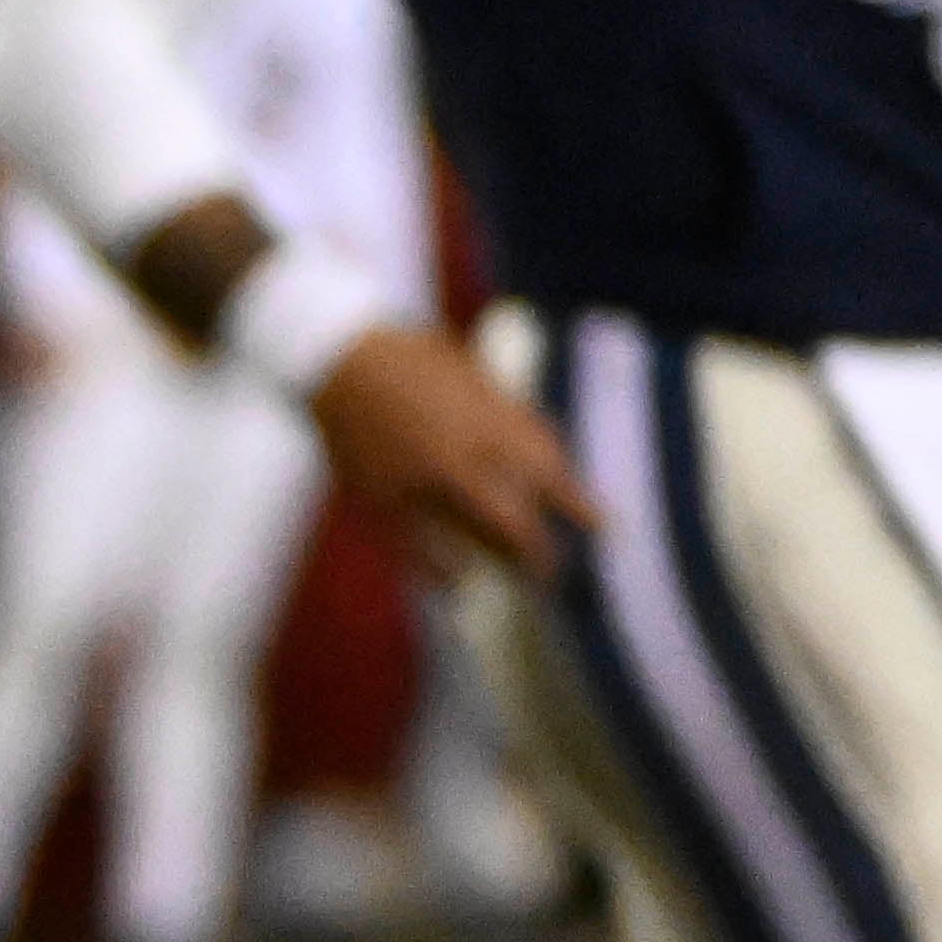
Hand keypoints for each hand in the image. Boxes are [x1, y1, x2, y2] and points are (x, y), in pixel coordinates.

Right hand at [308, 314, 584, 580]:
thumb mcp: (476, 378)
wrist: (338, 358)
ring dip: (494, 564)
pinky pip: (410, 550)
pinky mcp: (376, 500)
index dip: (577, 504)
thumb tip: (544, 456)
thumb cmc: (414, 358)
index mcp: (487, 422)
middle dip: (536, 554)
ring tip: (513, 581)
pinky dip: (434, 571)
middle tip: (548, 571)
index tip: (604, 527)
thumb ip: (508, 419)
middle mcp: (456, 460)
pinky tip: (452, 583)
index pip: (547, 474)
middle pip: (511, 524)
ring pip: (466, 542)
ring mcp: (414, 486)